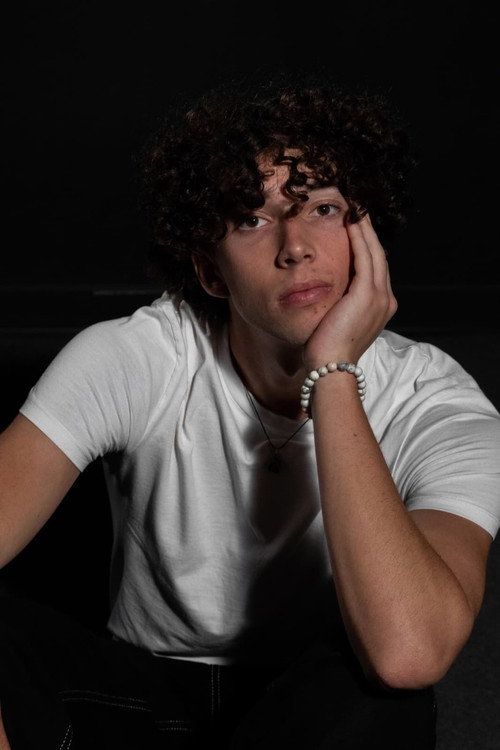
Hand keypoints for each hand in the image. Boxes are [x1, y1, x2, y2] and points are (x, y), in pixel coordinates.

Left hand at [303, 215, 396, 369]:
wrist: (331, 368)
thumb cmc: (327, 352)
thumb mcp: (337, 324)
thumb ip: (339, 306)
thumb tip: (327, 296)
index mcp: (380, 307)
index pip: (374, 268)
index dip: (366, 246)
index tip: (356, 227)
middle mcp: (386, 300)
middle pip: (378, 256)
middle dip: (368, 231)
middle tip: (358, 208)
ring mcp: (379, 296)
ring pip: (373, 252)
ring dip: (364, 228)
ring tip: (355, 207)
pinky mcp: (367, 294)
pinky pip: (364, 257)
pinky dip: (358, 237)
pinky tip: (350, 221)